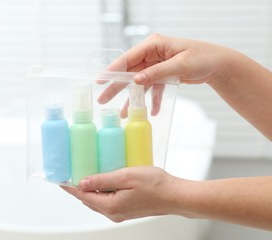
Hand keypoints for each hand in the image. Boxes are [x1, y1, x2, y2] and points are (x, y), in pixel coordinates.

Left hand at [61, 167, 180, 222]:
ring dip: (90, 189)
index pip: (83, 196)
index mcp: (110, 206)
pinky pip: (107, 201)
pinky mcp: (126, 210)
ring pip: (97, 201)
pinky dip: (101, 192)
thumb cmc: (155, 185)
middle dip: (79, 188)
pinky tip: (105, 180)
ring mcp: (120, 213)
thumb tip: (82, 182)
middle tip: (73, 173)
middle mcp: (113, 213)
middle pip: (88, 200)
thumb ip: (102, 180)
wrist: (175, 196)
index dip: (70, 187)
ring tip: (88, 174)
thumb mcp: (126, 176)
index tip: (60, 180)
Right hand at [98, 34, 228, 116]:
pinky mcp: (162, 75)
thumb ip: (157, 72)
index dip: (113, 70)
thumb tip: (136, 80)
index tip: (101, 80)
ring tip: (124, 114)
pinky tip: (150, 112)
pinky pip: (153, 89)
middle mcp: (152, 54)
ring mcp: (157, 65)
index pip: (128, 58)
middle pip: (129, 72)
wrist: (218, 65)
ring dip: (133, 99)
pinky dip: (151, 100)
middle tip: (103, 100)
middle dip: (117, 87)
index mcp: (154, 45)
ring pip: (139, 83)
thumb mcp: (180, 64)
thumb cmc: (203, 58)